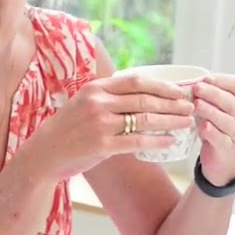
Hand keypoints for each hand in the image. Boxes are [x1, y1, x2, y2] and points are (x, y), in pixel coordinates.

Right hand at [29, 73, 195, 178]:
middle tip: (190, 107)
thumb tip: (140, 92)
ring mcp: (99, 124)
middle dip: (172, 104)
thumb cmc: (67, 129)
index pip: (136, 81)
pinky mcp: (101, 146)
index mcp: (96, 88)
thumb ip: (107, 95)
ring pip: (145, 119)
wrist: (44, 154)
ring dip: (170, 121)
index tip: (180, 91)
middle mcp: (98, 102)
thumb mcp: (83, 102)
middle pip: (145, 99)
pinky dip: (157, 141)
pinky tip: (170, 142)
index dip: (162, 86)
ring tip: (186, 123)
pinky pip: (137, 141)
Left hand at [193, 74, 234, 185]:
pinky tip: (203, 127)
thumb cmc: (212, 130)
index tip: (206, 78)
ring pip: (227, 120)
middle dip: (213, 93)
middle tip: (197, 88)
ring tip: (197, 105)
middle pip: (231, 102)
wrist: (218, 160)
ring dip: (211, 111)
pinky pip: (222, 139)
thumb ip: (201, 97)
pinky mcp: (227, 149)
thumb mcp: (208, 110)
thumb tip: (182, 82)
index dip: (223, 81)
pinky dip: (213, 133)